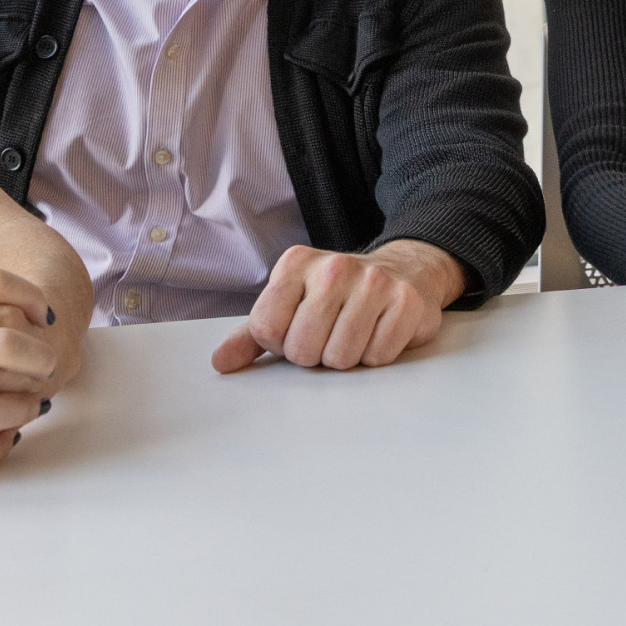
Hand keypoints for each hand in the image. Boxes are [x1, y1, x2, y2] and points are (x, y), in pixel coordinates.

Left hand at [211, 241, 466, 372]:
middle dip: (314, 354)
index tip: (297, 329)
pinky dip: (376, 356)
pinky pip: (377, 357)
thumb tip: (220, 363)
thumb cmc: (338, 297)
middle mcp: (333, 266)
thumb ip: (252, 335)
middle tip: (329, 335)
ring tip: (354, 333)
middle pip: (302, 349)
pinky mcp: (406, 301)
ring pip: (340, 357)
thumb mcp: (291, 306)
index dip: (281, 343)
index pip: (265, 329)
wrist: (403, 272)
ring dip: (346, 358)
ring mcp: (373, 281)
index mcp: (295, 263)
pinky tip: (378, 332)